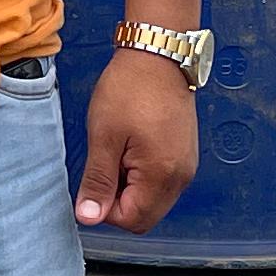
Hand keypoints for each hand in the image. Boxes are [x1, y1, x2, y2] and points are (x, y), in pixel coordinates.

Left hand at [76, 48, 199, 231]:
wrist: (158, 54)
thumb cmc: (131, 88)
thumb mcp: (104, 136)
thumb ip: (98, 181)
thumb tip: (89, 216)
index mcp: (163, 175)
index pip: (132, 220)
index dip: (106, 209)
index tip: (94, 181)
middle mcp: (182, 176)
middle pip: (146, 215)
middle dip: (119, 201)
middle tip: (105, 165)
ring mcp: (186, 166)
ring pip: (153, 200)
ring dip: (130, 188)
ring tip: (119, 152)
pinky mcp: (185, 155)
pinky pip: (162, 182)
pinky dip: (142, 176)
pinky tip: (131, 148)